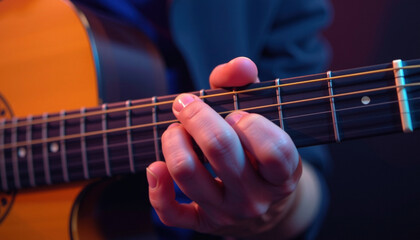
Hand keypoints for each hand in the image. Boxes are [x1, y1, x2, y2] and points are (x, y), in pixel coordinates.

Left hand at [146, 57, 303, 237]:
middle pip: (219, 150)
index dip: (251, 123)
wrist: (261, 204)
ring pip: (186, 173)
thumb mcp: (261, 117)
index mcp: (282, 173)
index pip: (273, 150)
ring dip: (173, 140)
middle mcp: (256, 197)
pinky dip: (156, 186)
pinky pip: (170, 212)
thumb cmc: (256, 152)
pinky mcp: (202, 223)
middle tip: (187, 104)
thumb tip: (240, 66)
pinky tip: (156, 166)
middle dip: (197, 115)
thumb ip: (246, 84)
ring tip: (176, 130)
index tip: (234, 113)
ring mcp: (227, 213)